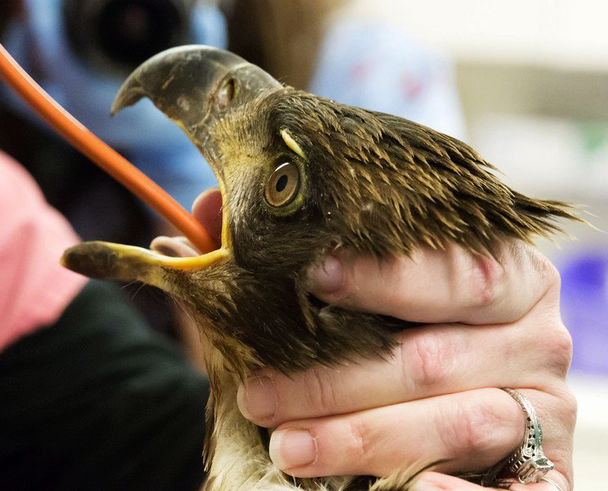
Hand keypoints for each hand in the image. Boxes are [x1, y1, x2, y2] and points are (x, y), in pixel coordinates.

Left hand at [237, 241, 574, 489]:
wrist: (446, 391)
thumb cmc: (396, 328)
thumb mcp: (357, 290)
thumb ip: (293, 253)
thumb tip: (211, 210)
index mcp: (506, 273)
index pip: (452, 269)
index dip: (383, 276)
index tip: (309, 275)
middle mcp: (537, 334)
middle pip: (437, 357)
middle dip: (341, 378)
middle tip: (262, 392)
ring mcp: (546, 403)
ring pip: (460, 421)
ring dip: (367, 437)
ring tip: (289, 444)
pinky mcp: (550, 465)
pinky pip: (525, 488)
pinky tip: (411, 488)